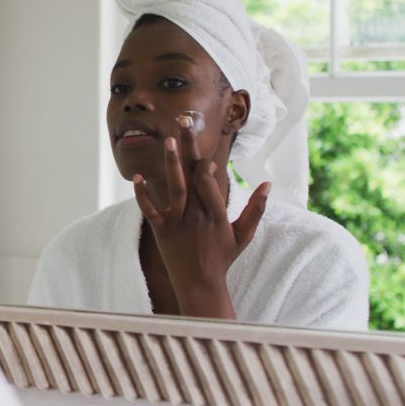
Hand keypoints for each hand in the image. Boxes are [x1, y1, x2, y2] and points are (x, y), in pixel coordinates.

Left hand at [132, 114, 269, 318]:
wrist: (200, 285)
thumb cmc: (223, 258)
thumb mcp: (244, 235)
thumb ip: (256, 209)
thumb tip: (268, 183)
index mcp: (217, 214)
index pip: (211, 183)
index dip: (207, 165)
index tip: (206, 147)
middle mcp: (197, 215)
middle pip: (193, 175)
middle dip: (189, 147)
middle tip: (184, 120)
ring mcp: (178, 222)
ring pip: (174, 188)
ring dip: (171, 163)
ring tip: (168, 140)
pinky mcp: (161, 230)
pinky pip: (149, 210)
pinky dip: (142, 194)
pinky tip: (136, 176)